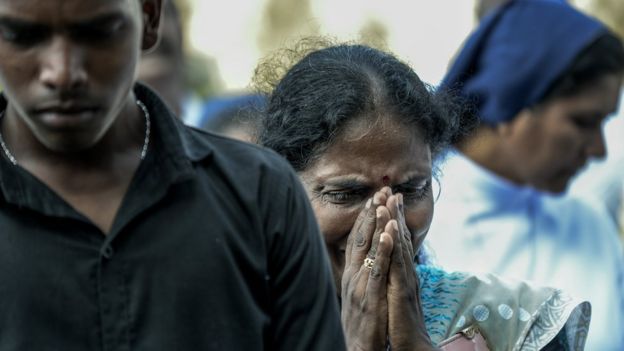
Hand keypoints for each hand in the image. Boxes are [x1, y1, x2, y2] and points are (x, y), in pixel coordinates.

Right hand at [341, 191, 393, 350]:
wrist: (357, 349)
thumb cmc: (361, 324)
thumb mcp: (358, 294)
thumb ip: (362, 275)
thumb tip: (366, 258)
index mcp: (352, 274)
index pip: (358, 240)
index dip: (366, 218)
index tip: (374, 198)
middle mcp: (353, 276)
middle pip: (362, 238)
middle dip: (372, 213)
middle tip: (381, 189)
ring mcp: (361, 286)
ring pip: (369, 249)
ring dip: (377, 224)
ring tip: (384, 202)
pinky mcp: (370, 298)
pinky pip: (377, 271)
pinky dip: (382, 251)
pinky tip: (387, 235)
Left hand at [386, 194, 437, 350]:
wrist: (413, 346)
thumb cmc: (402, 323)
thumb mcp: (396, 295)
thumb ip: (394, 278)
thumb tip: (391, 264)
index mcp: (402, 273)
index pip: (397, 242)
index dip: (393, 220)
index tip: (388, 200)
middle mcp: (406, 273)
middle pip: (400, 238)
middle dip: (394, 214)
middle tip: (390, 190)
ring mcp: (405, 281)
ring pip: (399, 247)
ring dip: (394, 223)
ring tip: (388, 202)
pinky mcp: (402, 291)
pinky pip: (397, 265)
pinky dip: (394, 246)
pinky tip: (391, 231)